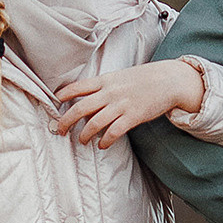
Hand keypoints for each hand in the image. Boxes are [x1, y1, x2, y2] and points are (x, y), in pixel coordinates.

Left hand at [51, 60, 202, 148]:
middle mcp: (110, 92)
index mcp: (105, 80)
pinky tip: (102, 145)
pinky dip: (105, 141)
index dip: (63, 95)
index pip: (78, 87)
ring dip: (84, 135)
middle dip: (66, 121)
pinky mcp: (133, 117)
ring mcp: (121, 105)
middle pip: (80, 108)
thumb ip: (104, 87)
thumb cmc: (143, 79)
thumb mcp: (120, 77)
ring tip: (81, 140)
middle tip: (60, 130)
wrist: (169, 80)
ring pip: (94, 123)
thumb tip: (87, 100)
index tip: (54, 103)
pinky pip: (113, 132)